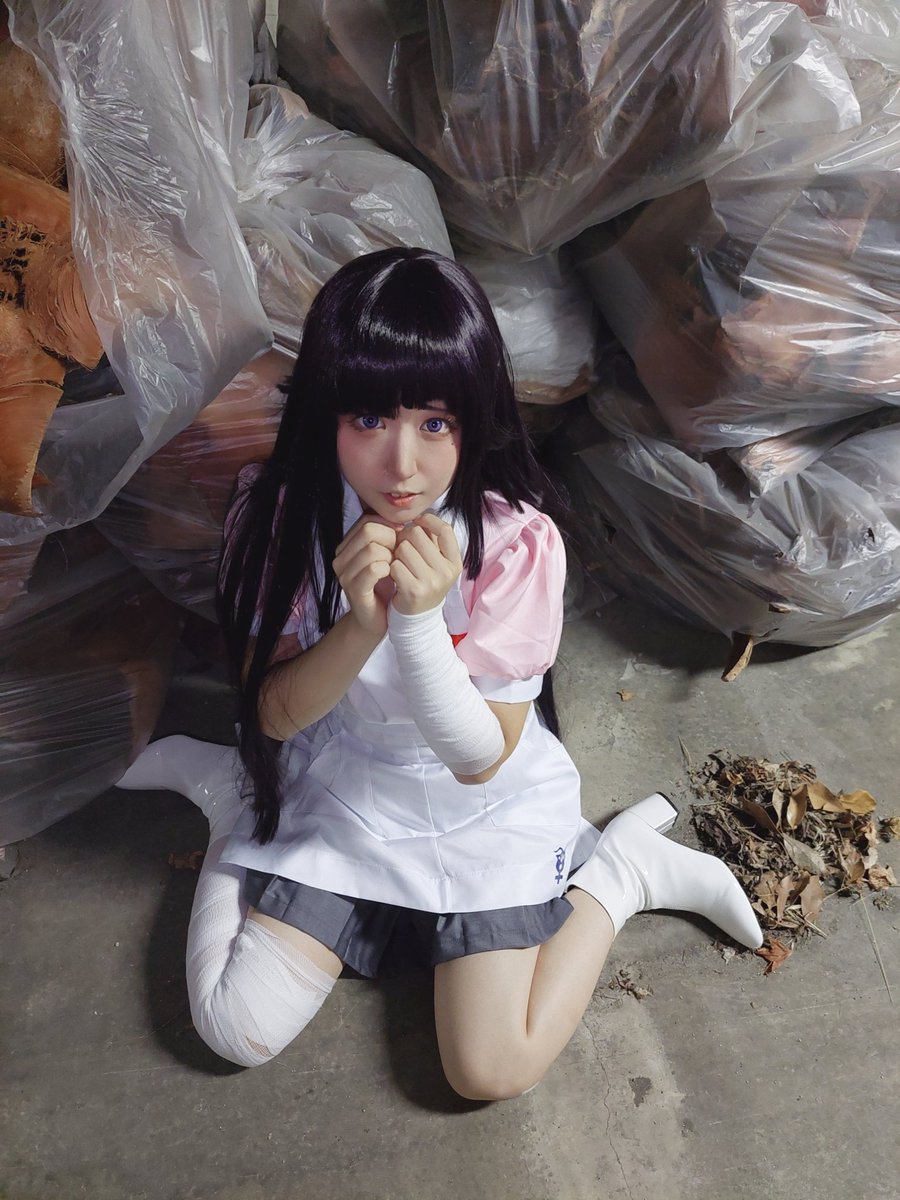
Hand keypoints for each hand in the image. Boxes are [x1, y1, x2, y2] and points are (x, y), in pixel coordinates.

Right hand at [333, 514, 400, 636]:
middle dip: (391, 539)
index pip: (367, 520)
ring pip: (372, 549)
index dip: (388, 526)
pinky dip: (388, 570)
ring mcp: (345, 574)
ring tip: (396, 567)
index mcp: (346, 546)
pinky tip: (393, 576)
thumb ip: (388, 536)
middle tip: (399, 554)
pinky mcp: (354, 590)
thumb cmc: (385, 585)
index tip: (400, 539)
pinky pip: (374, 569)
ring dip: (391, 556)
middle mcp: (340, 558)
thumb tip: (401, 520)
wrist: (378, 618)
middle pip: (369, 531)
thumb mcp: (386, 555)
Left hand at [390, 513, 461, 614]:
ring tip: (400, 564)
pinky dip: (390, 568)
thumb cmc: (425, 583)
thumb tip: (421, 516)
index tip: (417, 521)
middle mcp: (447, 571)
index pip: (444, 529)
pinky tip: (395, 576)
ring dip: (396, 554)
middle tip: (403, 550)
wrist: (418, 617)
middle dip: (405, 538)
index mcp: (455, 562)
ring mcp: (432, 582)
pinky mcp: (414, 590)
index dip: (428, 520)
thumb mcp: (437, 564)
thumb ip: (433, 541)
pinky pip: (395, 565)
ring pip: (403, 548)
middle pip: (417, 534)